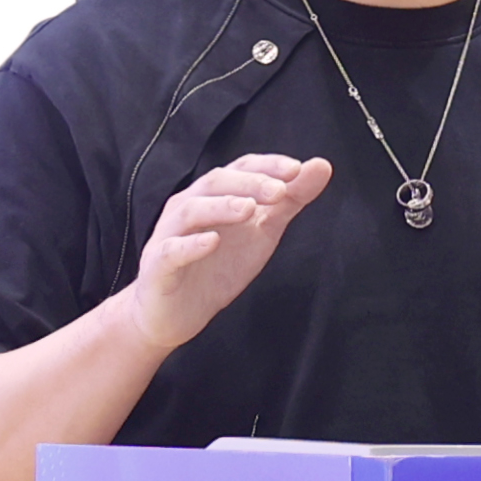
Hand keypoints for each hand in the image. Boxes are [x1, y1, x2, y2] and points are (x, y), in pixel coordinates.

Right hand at [122, 154, 332, 351]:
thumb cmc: (217, 267)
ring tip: (249, 209)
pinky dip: (191, 245)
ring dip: (222, 207)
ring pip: (192, 210)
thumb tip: (321, 166)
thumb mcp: (262, 231)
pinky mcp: (159, 265)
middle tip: (280, 191)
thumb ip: (289, 201)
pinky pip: (171, 250)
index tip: (297, 169)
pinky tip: (212, 243)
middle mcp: (189, 206)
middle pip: (216, 182)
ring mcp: (170, 234)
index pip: (241, 168)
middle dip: (250, 184)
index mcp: (214, 195)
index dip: (268, 165)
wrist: (174, 315)